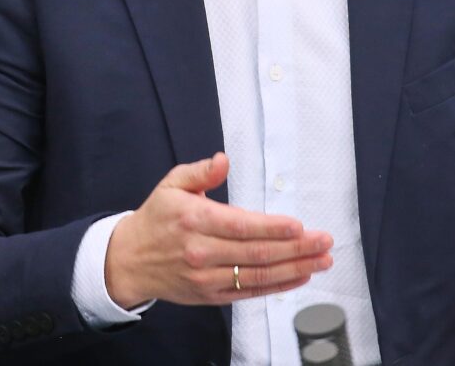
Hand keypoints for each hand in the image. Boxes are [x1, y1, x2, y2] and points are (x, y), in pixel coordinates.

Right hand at [105, 152, 333, 307]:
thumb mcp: (172, 185)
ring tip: (322, 260)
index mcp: (194, 220)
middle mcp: (201, 252)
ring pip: (258, 275)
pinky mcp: (211, 295)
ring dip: (295, 268)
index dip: (272, 228)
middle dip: (296, 248)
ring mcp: (207, 278)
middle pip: (256, 253)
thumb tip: (223, 159)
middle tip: (324, 241)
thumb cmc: (157, 218)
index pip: (241, 226)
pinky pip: (250, 292)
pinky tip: (300, 276)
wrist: (130, 260)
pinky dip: (278, 286)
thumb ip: (200, 171)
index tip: (299, 226)